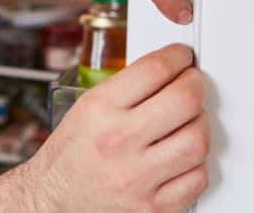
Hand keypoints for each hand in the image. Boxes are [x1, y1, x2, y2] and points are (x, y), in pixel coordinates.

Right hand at [27, 44, 209, 212]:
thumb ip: (125, 88)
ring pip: (197, 140)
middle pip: (184, 100)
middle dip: (196, 84)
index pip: (154, 70)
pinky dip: (196, 164)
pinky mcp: (153, 206)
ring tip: (189, 121)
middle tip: (193, 83)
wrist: (54, 199)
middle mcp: (118, 140)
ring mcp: (138, 177)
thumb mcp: (86, 107)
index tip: (182, 56)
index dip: (178, 56)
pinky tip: (182, 156)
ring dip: (200, 124)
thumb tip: (167, 71)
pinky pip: (197, 178)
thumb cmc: (70, 154)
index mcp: (99, 109)